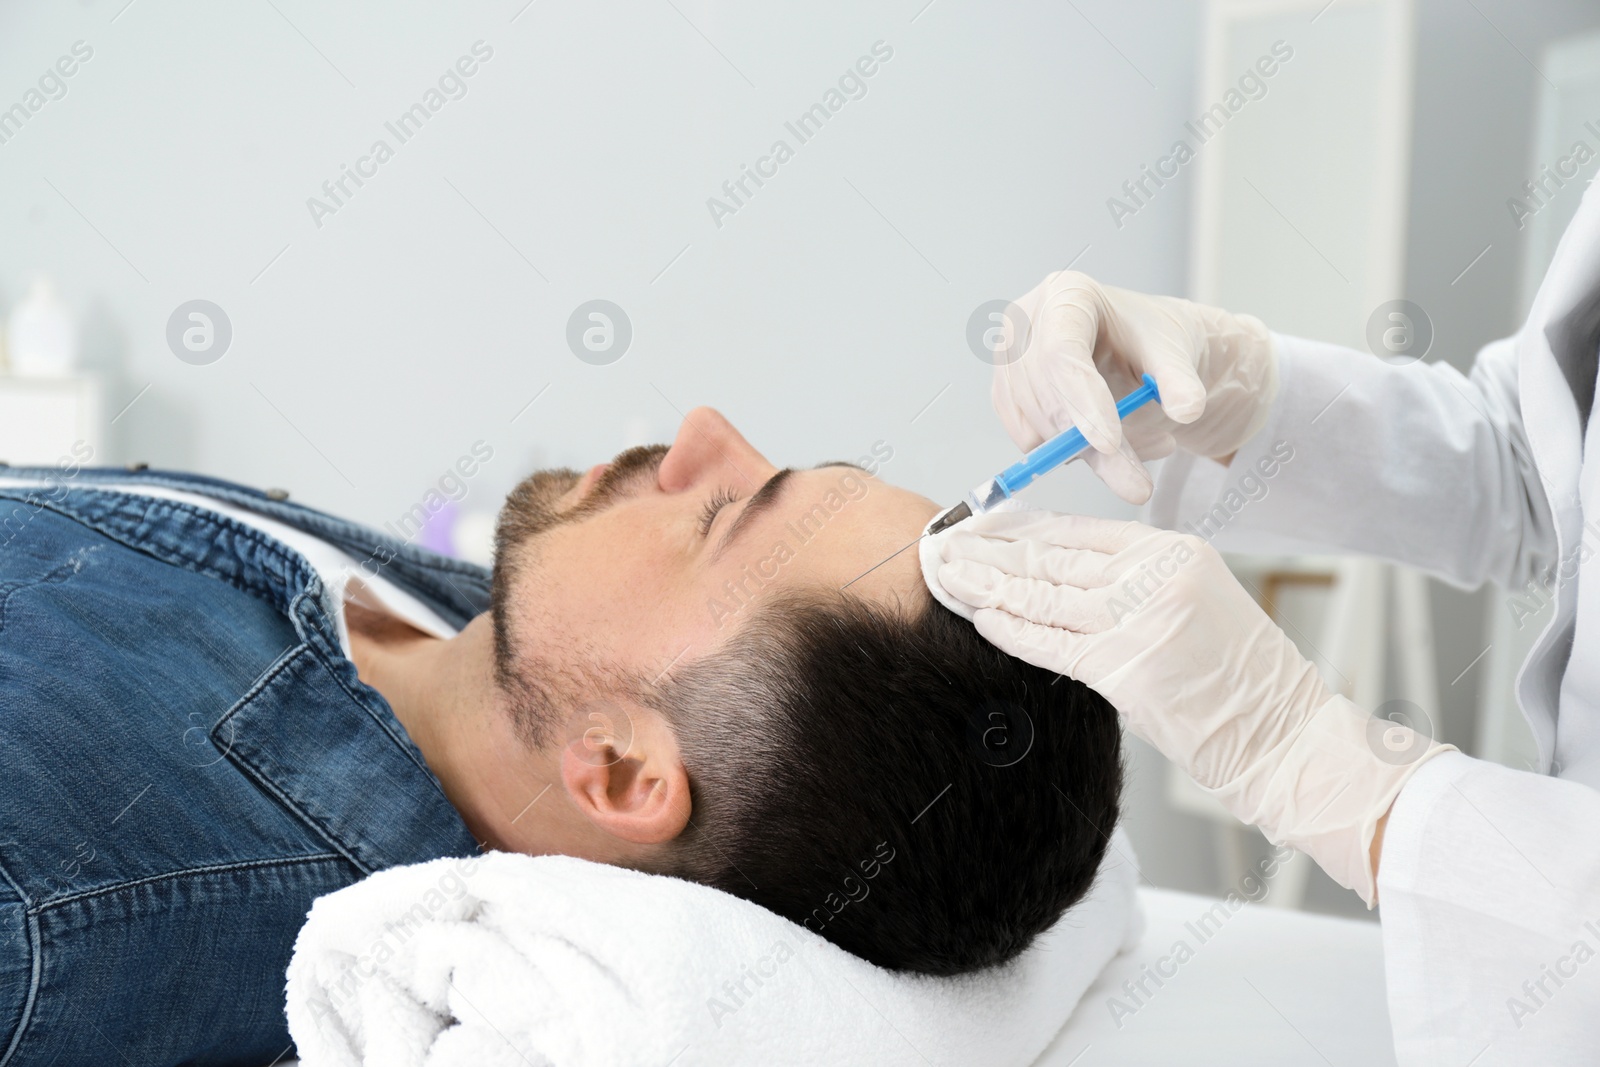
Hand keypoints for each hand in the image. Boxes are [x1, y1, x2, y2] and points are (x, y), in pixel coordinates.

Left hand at [930, 510, 1452, 904]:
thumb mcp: (1192, 601)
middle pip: (1051, 556)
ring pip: (1043, 595)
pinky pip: (1053, 645)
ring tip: (942, 576)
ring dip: (985, 586)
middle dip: (988, 552)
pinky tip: (981, 618)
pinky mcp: (1127, 670)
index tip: (975, 525)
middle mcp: (1154, 575)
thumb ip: (1131, 582)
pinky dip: (1013, 631)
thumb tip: (1055, 576)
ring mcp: (1140, 621)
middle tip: (939, 545)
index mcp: (1171, 550)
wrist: (1286, 734)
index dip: (1017, 527)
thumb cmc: (1239, 678)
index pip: (1075, 529)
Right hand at [990, 271, 1277, 503]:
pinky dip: (1068, 453)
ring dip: (1084, 452)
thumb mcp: (1176, 354)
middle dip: (1085, 443)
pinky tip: (1104, 439)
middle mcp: (1026, 323)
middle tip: (1135, 482)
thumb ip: (1180, 381)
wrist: (1142, 355)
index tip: (1110, 444)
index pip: (1061, 351)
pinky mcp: (1007, 396)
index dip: (1082, 400)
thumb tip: (1188, 409)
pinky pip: (1029, 442)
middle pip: (1043, 394)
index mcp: (1067, 295)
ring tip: (1137, 447)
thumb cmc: (1153, 342)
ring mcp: (1008, 361)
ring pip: (1034, 426)